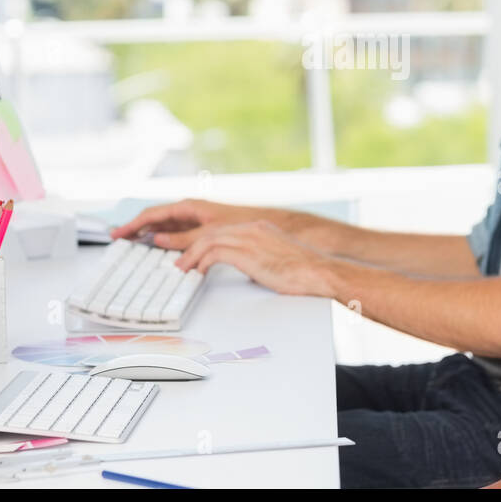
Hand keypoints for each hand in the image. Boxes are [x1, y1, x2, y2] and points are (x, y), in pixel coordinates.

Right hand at [110, 199, 267, 249]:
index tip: (118, 233)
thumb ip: (182, 238)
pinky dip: (162, 240)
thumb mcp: (208, 233)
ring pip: (163, 227)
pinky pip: (175, 234)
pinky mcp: (199, 229)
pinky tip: (154, 247)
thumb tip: (157, 239)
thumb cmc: (240, 223)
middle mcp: (188, 211)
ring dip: (146, 234)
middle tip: (116, 238)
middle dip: (135, 228)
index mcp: (188, 207)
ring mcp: (193, 220)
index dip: (133, 224)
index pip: (152, 214)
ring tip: (129, 244)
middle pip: (154, 219)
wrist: (262, 224)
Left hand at [173, 220, 333, 296]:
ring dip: (192, 255)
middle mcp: (253, 229)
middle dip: (191, 247)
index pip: (223, 230)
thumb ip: (261, 261)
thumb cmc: (304, 271)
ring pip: (209, 240)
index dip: (204, 242)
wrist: (320, 271)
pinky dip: (203, 262)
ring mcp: (251, 238)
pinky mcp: (249, 253)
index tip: (194, 254)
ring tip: (183, 269)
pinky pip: (216, 253)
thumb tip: (250, 273)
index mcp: (260, 228)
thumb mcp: (278, 260)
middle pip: (211, 232)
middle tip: (180, 262)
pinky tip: (201, 273)